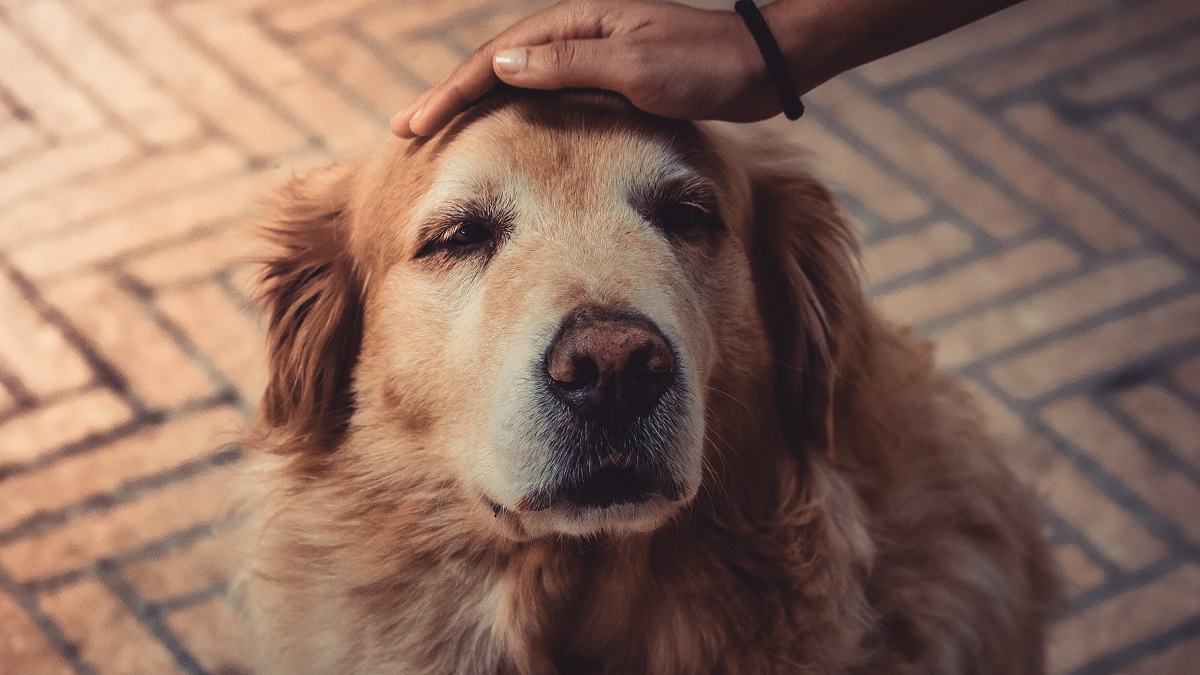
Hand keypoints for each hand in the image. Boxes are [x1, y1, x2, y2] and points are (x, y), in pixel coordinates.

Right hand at [390, 0, 780, 137]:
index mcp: (574, 23)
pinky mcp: (606, 73)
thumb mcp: (635, 66)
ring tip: (437, 127)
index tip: (415, 123)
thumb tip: (500, 66)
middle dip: (449, 95)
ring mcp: (589, 52)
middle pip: (495, 65)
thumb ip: (568, 65)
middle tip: (406, 128)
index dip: (450, 92)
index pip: (495, 60)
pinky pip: (543, 90)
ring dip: (474, 102)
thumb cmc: (703, 66)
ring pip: (515, 78)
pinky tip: (500, 126)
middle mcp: (575, 32)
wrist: (757, 66)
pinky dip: (511, 107)